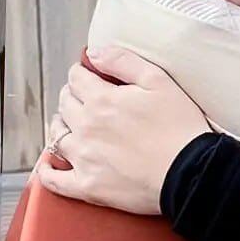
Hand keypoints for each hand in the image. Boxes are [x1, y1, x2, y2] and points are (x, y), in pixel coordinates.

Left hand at [36, 46, 210, 214]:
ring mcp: (84, 158)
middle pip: (65, 105)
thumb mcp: (159, 81)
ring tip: (72, 127)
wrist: (191, 173)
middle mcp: (86, 127)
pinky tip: (49, 165)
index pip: (76, 78)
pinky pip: (55, 181)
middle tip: (86, 101)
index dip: (82, 74)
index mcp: (101, 100)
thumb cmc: (181, 128)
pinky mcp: (88, 186)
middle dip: (73, 98)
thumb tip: (94, 54)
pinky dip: (47, 172)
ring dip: (61, 127)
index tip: (89, 78)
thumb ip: (123, 61)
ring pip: (56, 137)